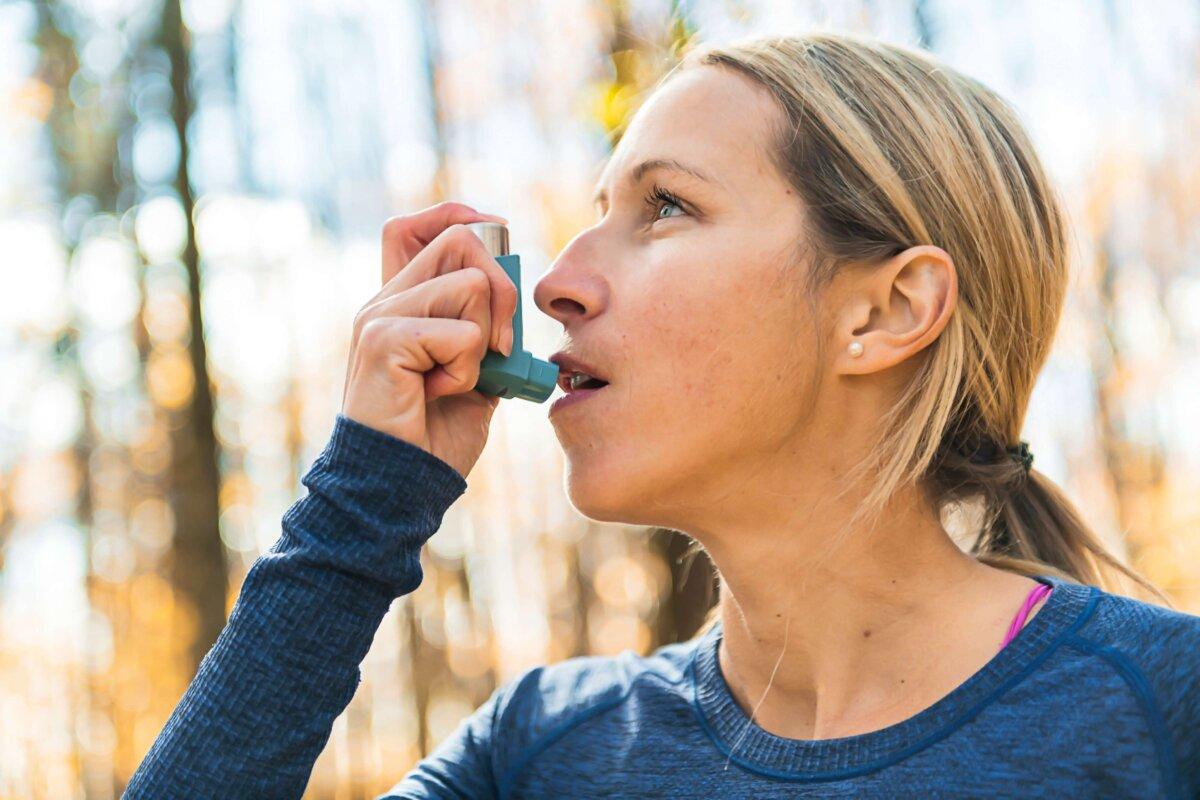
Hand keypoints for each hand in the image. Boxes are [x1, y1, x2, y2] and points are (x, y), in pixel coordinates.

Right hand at [341, 202, 517, 478]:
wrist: (402, 484)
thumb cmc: (436, 436)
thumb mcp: (475, 373)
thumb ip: (486, 332)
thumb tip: (514, 294)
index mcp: (400, 302)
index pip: (413, 225)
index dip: (458, 218)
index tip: (494, 239)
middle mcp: (384, 300)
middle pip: (460, 240)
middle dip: (503, 288)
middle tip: (501, 346)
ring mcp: (380, 316)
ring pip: (470, 285)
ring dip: (485, 340)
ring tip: (458, 380)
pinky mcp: (384, 340)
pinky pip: (461, 333)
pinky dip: (467, 369)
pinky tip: (439, 394)